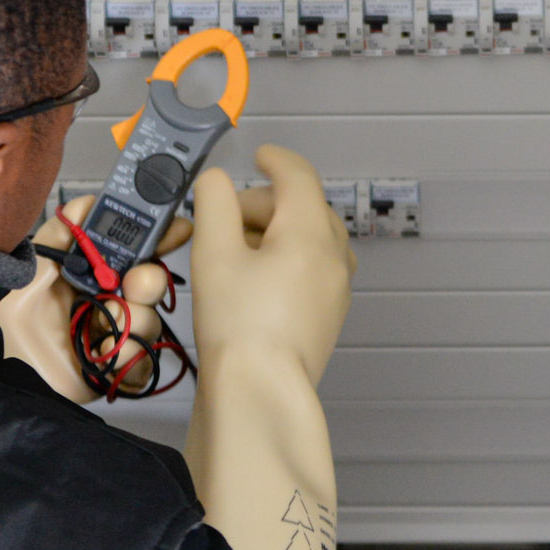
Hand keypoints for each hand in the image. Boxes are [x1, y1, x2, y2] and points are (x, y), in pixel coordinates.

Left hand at [0, 195, 190, 402]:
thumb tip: (87, 202)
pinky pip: (141, 364)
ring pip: (150, 323)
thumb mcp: (31, 266)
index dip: (157, 240)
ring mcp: (111, 338)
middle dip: (150, 281)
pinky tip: (107, 354)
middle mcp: (105, 303)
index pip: (133, 253)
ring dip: (136, 321)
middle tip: (137, 282)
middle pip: (149, 288)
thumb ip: (61, 234)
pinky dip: (130, 358)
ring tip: (106, 325)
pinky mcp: (111, 373)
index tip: (177, 228)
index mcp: (91, 275)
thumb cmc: (6, 315)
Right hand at [189, 146, 355, 385]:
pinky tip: (252, 280)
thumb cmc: (237, 324)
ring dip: (274, 232)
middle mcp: (334, 256)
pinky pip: (311, 269)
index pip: (299, 176)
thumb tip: (216, 180)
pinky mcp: (328, 316)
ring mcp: (336, 289)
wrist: (261, 393)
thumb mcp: (214, 253)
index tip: (259, 156)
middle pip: (303, 208)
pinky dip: (285, 259)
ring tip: (233, 251)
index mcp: (310, 231)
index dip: (276, 160)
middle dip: (264, 203)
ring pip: (309, 240)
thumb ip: (214, 203)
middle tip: (222, 218)